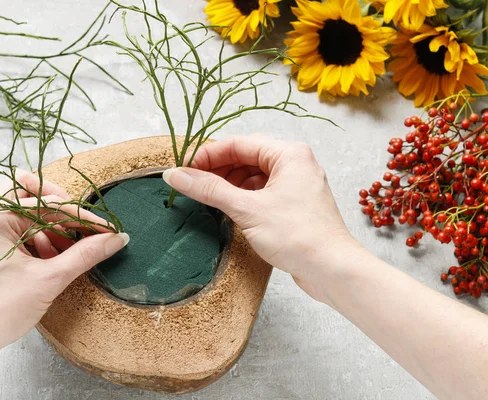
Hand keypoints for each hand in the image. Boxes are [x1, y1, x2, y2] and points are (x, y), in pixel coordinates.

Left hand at [0, 170, 128, 354]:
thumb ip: (85, 254)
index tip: (106, 229)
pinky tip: (48, 259)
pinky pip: (11, 228)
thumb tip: (116, 238)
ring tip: (66, 251)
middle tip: (80, 226)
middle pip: (28, 192)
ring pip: (21, 211)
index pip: (49, 203)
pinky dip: (32, 238)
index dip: (83, 217)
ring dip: (47, 225)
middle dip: (59, 207)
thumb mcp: (49, 279)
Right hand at [162, 136, 354, 300]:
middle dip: (218, 169)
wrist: (332, 269)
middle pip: (247, 157)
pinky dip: (244, 197)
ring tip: (207, 197)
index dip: (208, 154)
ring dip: (230, 184)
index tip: (185, 169)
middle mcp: (296, 163)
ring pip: (254, 175)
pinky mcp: (296, 205)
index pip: (239, 143)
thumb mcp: (247, 209)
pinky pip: (263, 192)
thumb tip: (176, 175)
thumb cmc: (297, 236)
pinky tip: (229, 208)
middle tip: (192, 183)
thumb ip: (209, 189)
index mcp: (289, 154)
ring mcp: (297, 184)